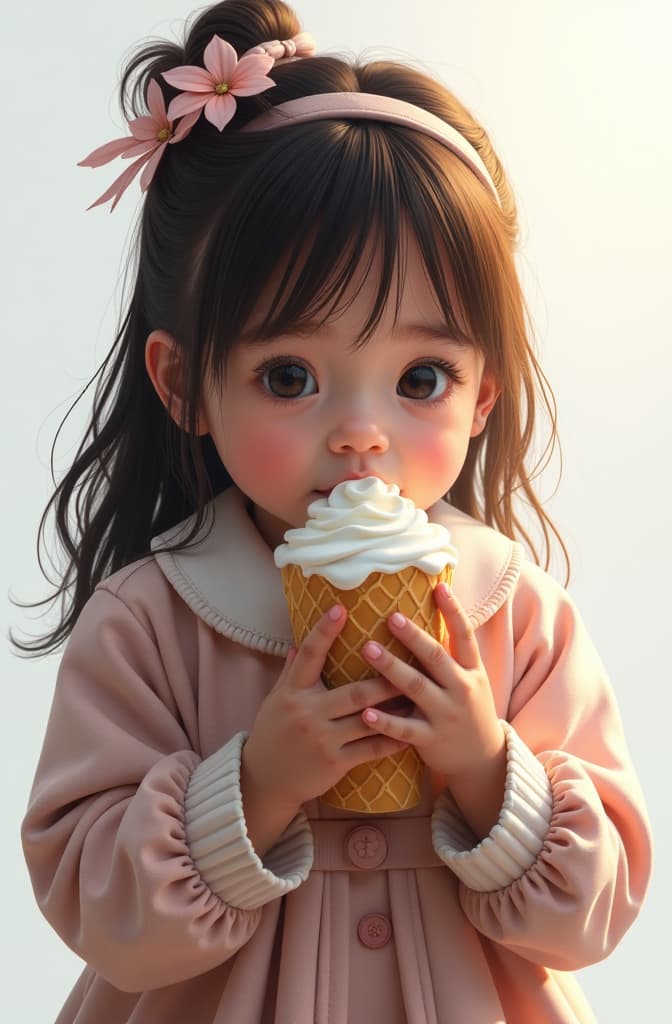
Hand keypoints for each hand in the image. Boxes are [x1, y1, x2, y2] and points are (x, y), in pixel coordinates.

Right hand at [241, 605, 407, 847]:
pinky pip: (370, 749)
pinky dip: (391, 741)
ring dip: (396, 709)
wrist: (265, 779)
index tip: (341, 608)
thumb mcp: (276, 699)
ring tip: (421, 696)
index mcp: (293, 692)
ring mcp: (323, 739)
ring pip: (368, 720)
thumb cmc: (273, 733)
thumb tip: (297, 642)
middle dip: (385, 678)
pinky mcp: (335, 763)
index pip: (310, 655)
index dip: (324, 631)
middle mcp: (308, 713)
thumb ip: (291, 672)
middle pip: (354, 691)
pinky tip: (411, 732)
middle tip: (412, 662)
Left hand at [360, 582, 506, 836]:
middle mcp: (461, 689)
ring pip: (416, 688)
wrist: (482, 759)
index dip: (454, 611)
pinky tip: (365, 712)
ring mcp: (446, 715)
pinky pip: (405, 729)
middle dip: (413, 636)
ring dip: (391, 667)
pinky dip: (384, 721)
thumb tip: (431, 614)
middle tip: (390, 616)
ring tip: (367, 649)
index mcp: (471, 671)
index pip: (465, 636)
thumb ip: (451, 654)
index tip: (440, 587)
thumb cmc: (468, 709)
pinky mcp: (431, 739)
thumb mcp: (470, 680)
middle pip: (435, 658)